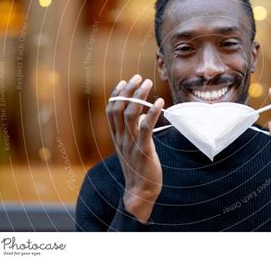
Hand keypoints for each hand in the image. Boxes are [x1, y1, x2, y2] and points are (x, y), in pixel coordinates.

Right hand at [106, 74, 163, 222]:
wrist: (140, 192)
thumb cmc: (139, 169)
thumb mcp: (132, 147)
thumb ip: (134, 132)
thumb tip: (142, 115)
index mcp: (117, 137)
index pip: (111, 110)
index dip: (116, 94)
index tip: (124, 81)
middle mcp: (121, 138)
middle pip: (119, 108)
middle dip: (128, 89)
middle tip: (139, 77)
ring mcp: (131, 144)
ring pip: (130, 114)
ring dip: (139, 96)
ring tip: (148, 83)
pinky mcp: (143, 150)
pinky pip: (145, 128)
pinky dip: (152, 112)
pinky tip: (160, 101)